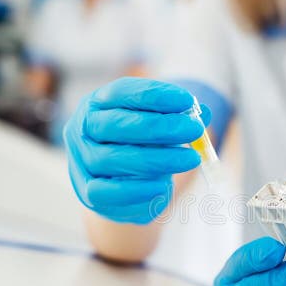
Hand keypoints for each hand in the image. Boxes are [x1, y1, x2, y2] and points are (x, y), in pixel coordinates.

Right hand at [64, 78, 208, 223]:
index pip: (121, 93)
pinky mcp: (88, 192)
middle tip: (193, 130)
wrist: (121, 186)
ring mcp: (82, 161)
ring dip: (157, 159)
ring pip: (113, 158)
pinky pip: (108, 192)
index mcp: (97, 104)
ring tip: (190, 159)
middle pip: (116, 124)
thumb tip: (204, 113)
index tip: (187, 101)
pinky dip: (137, 190)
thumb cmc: (140, 146)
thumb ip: (178, 118)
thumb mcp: (157, 128)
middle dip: (159, 127)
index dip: (155, 95)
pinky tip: (163, 186)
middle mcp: (82, 129)